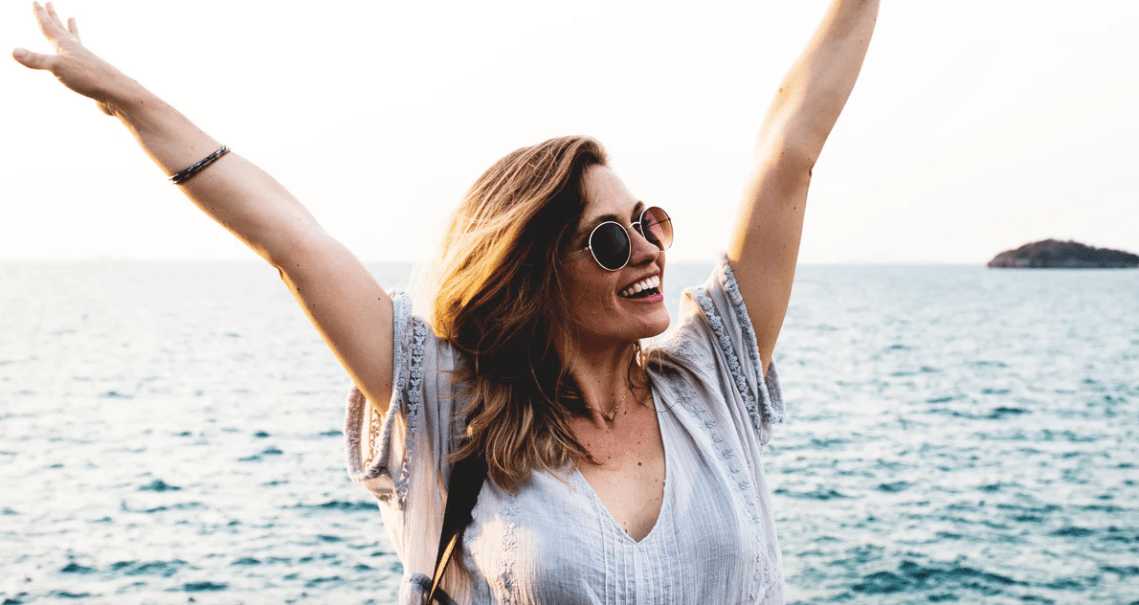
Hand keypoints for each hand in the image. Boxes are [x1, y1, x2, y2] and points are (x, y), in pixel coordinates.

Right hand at [12, 2, 131, 115]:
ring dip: (71, 28)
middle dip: (54, 16)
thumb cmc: (89, 78)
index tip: (36, 1)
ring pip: (75, 41)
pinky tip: (80, 57)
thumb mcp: (58, 67)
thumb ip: (36, 59)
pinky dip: (77, 53)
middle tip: (50, 3)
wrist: (117, 93)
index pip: (50, 27)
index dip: (41, 15)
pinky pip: (80, 59)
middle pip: (63, 29)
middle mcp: (77, 50)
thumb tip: (14, 51)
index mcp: (67, 46)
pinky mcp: (92, 75)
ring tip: (72, 19)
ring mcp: (86, 62)